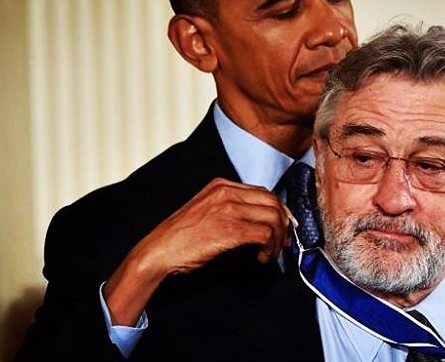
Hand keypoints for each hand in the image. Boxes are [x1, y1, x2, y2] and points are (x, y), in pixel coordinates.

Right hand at [104, 178, 291, 324]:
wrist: (159, 250)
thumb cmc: (180, 236)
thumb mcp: (206, 210)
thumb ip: (230, 208)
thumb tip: (258, 220)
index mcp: (221, 185)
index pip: (263, 192)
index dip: (279, 210)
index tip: (285, 225)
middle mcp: (227, 192)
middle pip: (272, 202)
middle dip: (284, 224)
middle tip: (284, 242)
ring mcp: (229, 209)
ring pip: (273, 217)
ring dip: (278, 239)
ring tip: (271, 253)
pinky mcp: (230, 230)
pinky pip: (265, 235)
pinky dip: (269, 248)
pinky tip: (261, 258)